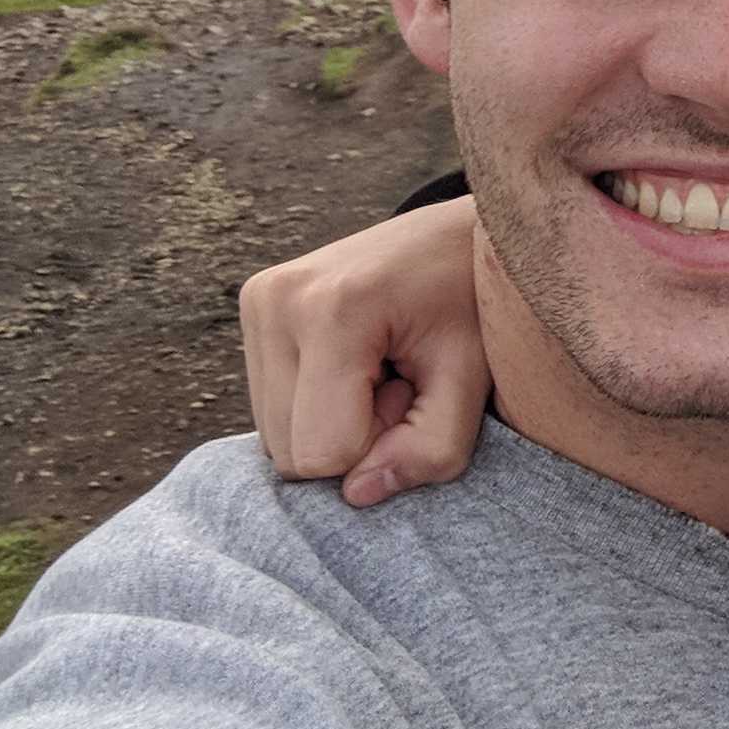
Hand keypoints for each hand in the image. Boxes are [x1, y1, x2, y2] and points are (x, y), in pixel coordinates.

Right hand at [239, 198, 489, 505]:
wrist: (458, 234)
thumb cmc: (474, 303)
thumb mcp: (472, 379)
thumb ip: (432, 448)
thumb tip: (358, 495)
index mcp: (333, 309)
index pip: (322, 452)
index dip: (379, 446)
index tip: (415, 392)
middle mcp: (276, 300)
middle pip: (290, 452)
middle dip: (355, 437)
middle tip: (402, 380)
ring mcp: (258, 299)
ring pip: (275, 437)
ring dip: (334, 423)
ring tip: (382, 367)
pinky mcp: (254, 304)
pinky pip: (271, 407)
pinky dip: (315, 404)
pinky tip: (357, 361)